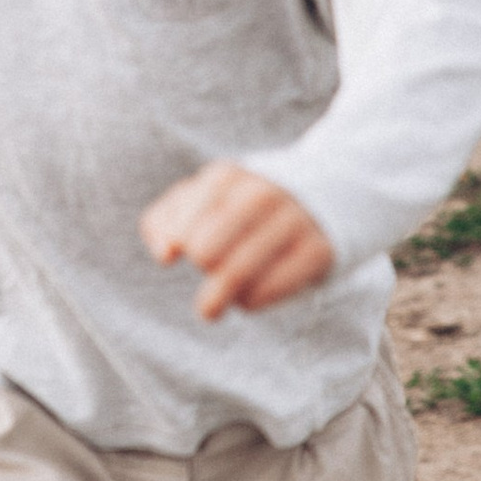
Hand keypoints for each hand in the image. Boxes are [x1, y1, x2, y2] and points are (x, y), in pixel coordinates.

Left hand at [140, 164, 333, 321]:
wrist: (311, 199)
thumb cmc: (235, 209)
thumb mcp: (195, 201)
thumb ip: (162, 222)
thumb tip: (166, 255)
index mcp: (227, 177)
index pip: (182, 227)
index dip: (179, 245)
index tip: (181, 250)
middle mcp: (262, 194)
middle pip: (205, 252)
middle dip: (202, 266)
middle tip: (209, 270)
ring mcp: (293, 220)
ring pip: (236, 273)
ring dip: (218, 296)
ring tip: (214, 303)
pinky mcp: (318, 251)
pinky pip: (269, 290)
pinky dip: (250, 302)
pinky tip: (246, 298)